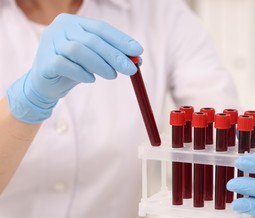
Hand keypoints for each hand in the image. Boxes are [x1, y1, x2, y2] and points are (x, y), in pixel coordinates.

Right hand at [7, 14, 142, 123]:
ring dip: (100, 64)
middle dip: (115, 55)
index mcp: (74, 22)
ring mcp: (49, 42)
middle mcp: (60, 28)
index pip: (101, 28)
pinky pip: (64, 64)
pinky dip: (80, 72)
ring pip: (78, 50)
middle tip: (131, 69)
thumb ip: (112, 56)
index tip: (138, 51)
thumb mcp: (95, 60)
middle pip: (92, 39)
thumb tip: (138, 60)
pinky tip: (90, 79)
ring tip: (112, 76)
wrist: (46, 84)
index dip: (121, 39)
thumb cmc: (74, 68)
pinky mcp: (44, 60)